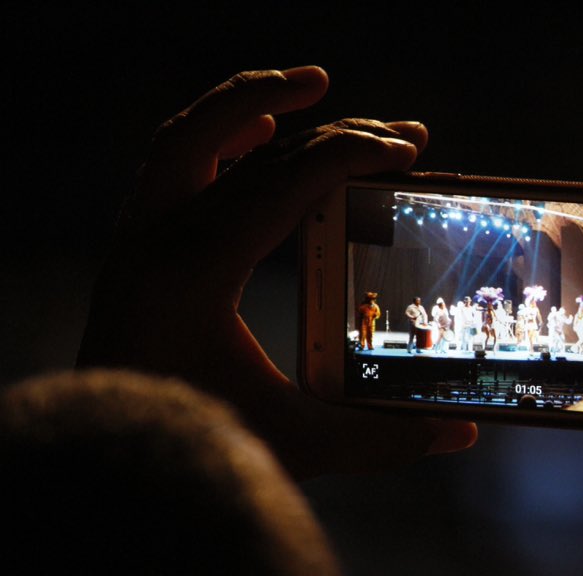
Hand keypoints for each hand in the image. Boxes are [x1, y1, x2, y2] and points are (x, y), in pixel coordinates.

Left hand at [78, 67, 475, 478]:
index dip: (353, 154)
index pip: (284, 180)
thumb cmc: (196, 449)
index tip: (408, 152)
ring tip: (307, 87)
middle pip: (240, 142)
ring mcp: (137, 239)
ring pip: (188, 136)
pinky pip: (172, 165)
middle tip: (395, 128)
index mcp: (195, 270)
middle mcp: (156, 239)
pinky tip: (254, 137)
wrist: (104, 465)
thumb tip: (462, 433)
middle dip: (324, 123)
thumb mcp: (296, 445)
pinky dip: (216, 138)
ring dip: (249, 102)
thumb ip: (381, 439)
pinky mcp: (134, 249)